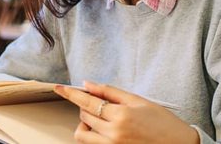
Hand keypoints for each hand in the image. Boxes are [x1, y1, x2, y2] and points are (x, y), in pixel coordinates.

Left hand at [54, 81, 198, 143]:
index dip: (70, 94)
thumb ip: (111, 92)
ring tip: (100, 119)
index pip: (87, 101)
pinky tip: (104, 129)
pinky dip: (92, 135)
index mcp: (121, 115)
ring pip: (83, 134)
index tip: (58, 88)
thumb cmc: (162, 122)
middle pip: (84, 116)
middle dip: (86, 106)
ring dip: (85, 124)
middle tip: (100, 103)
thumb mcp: (138, 101)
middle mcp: (113, 133)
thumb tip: (88, 84)